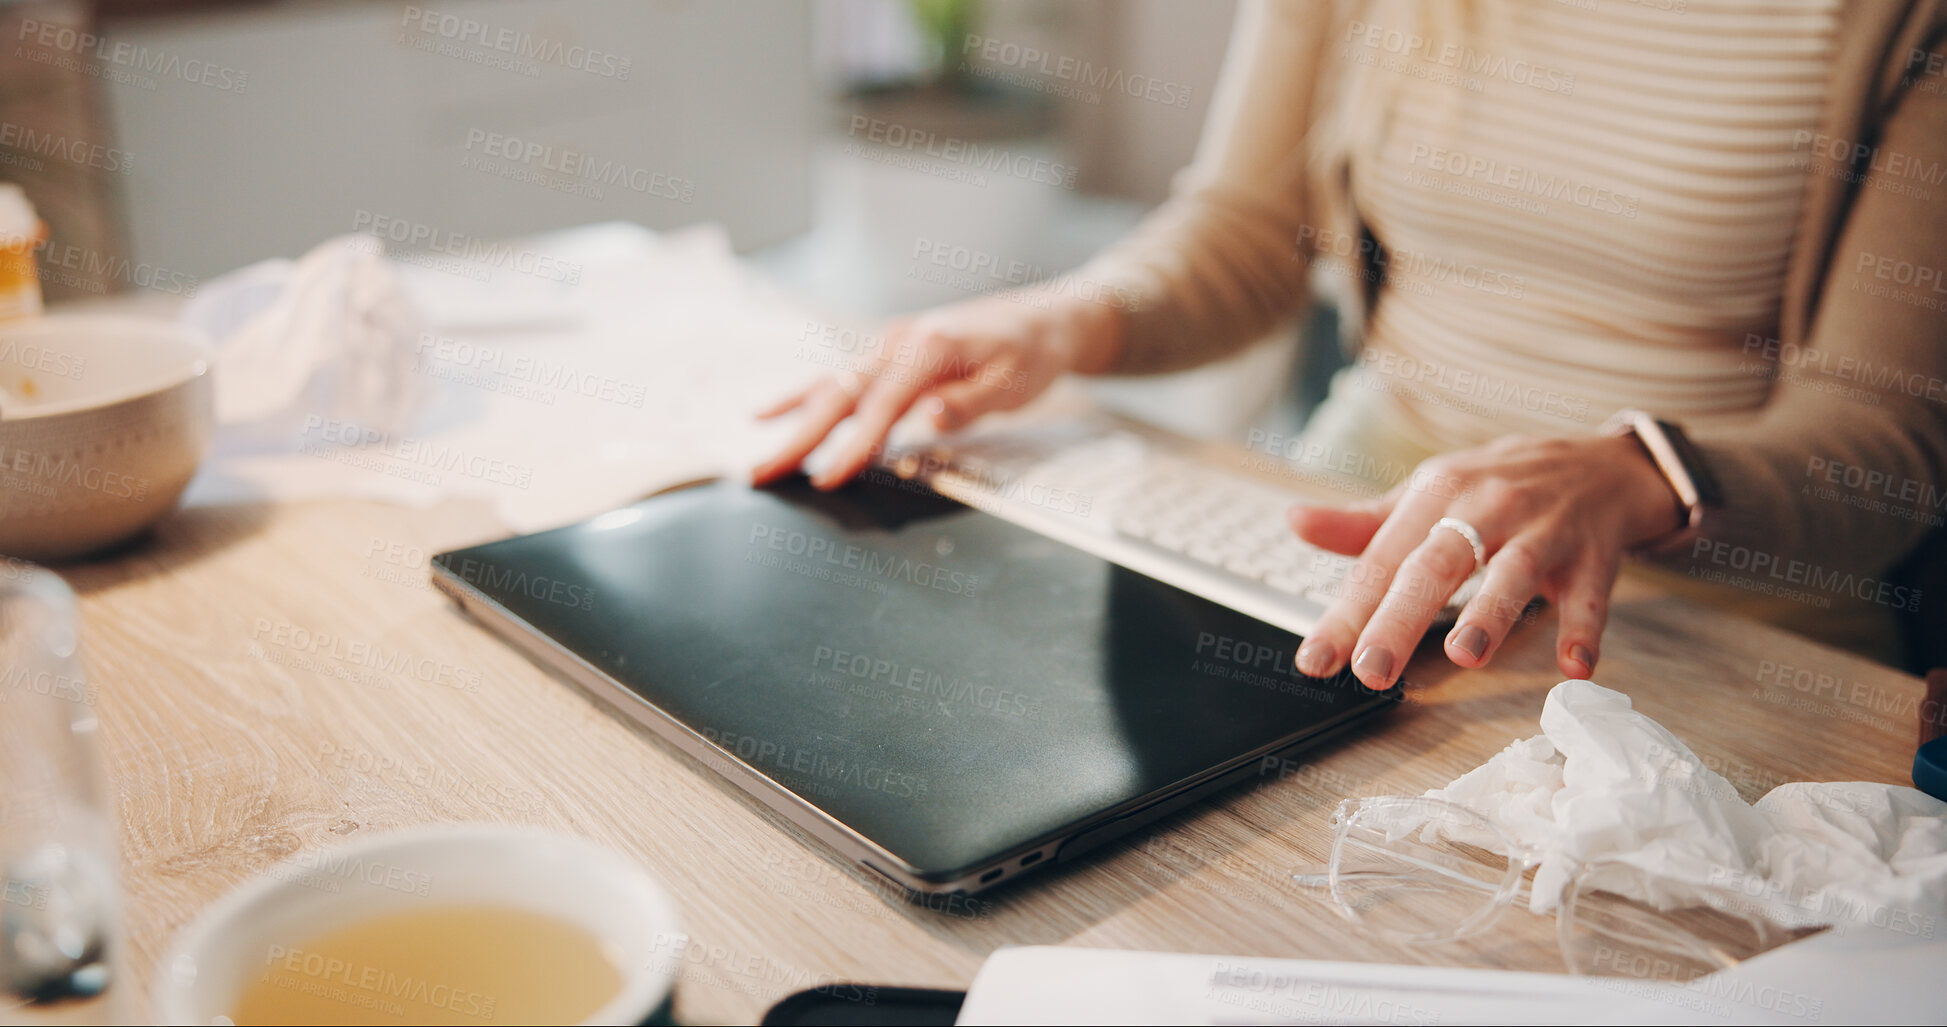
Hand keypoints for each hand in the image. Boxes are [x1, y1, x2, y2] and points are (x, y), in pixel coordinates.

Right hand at [751, 293, 1118, 488]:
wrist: (1043, 317)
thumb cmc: (1032, 353)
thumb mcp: (1015, 384)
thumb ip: (967, 403)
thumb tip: (927, 418)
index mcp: (930, 348)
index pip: (881, 405)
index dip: (852, 445)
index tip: (826, 479)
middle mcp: (901, 341)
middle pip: (840, 394)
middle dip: (799, 438)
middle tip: (761, 474)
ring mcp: (891, 344)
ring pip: (832, 385)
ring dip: (794, 422)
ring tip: (758, 456)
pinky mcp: (890, 353)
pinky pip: (841, 378)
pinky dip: (805, 397)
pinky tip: (771, 412)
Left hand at [1287, 434, 1682, 688]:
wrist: (1600, 464)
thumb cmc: (1498, 487)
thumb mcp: (1430, 494)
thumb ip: (1365, 522)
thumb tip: (1295, 522)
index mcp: (1436, 495)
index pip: (1381, 561)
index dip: (1346, 613)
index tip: (1315, 660)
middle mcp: (1486, 508)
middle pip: (1436, 566)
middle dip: (1401, 619)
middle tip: (1372, 670)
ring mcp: (1543, 531)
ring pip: (1513, 573)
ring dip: (1490, 614)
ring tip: (1466, 656)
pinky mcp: (1594, 555)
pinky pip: (1590, 595)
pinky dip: (1585, 629)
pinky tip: (1573, 667)